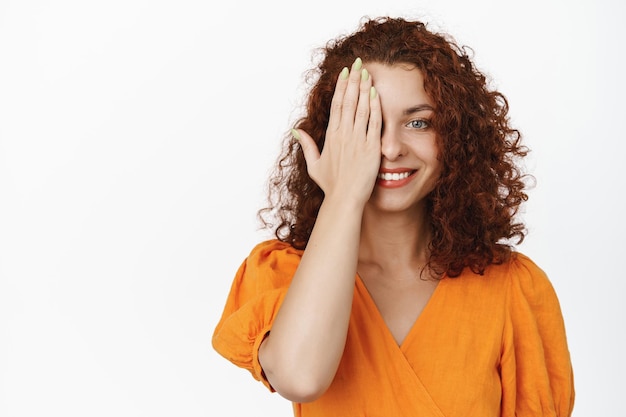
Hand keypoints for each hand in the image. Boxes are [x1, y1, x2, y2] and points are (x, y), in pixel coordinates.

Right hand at [294, 58, 381, 205]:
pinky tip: (376, 93)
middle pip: (349, 101)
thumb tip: (296, 131)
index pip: (336, 105)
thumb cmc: (331, 185)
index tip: (345, 72)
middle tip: (358, 63)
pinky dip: (375, 107)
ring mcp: (358, 140)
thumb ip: (306, 145)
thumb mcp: (314, 164)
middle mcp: (343, 135)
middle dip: (353, 80)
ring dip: (364, 88)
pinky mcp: (371, 148)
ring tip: (367, 72)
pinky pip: (374, 123)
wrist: (345, 199)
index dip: (341, 87)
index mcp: (331, 136)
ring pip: (361, 108)